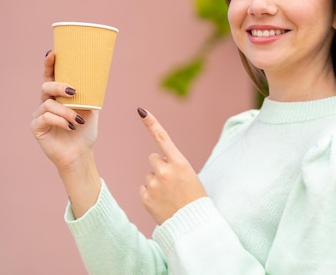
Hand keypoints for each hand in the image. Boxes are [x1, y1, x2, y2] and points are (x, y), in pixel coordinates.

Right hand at [30, 51, 98, 173]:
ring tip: (78, 121)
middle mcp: (46, 103)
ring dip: (66, 112)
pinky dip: (60, 121)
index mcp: (58, 96)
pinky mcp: (36, 127)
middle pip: (46, 87)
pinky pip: (45, 118)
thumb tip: (97, 75)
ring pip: (49, 105)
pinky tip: (70, 127)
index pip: (51, 77)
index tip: (53, 53)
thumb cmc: (85, 130)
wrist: (81, 153)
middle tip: (73, 91)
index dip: (49, 64)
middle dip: (59, 86)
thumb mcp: (91, 108)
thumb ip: (90, 94)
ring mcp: (39, 115)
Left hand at [137, 108, 206, 224]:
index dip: (151, 123)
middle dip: (159, 166)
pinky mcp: (145, 197)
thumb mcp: (190, 176)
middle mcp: (165, 171)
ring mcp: (154, 184)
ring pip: (148, 174)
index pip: (163, 138)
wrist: (193, 225)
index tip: (141, 110)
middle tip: (172, 182)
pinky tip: (161, 202)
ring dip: (156, 182)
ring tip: (169, 195)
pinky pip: (143, 188)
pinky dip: (150, 194)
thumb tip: (156, 159)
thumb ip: (173, 165)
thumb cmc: (195, 199)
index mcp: (180, 163)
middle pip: (153, 158)